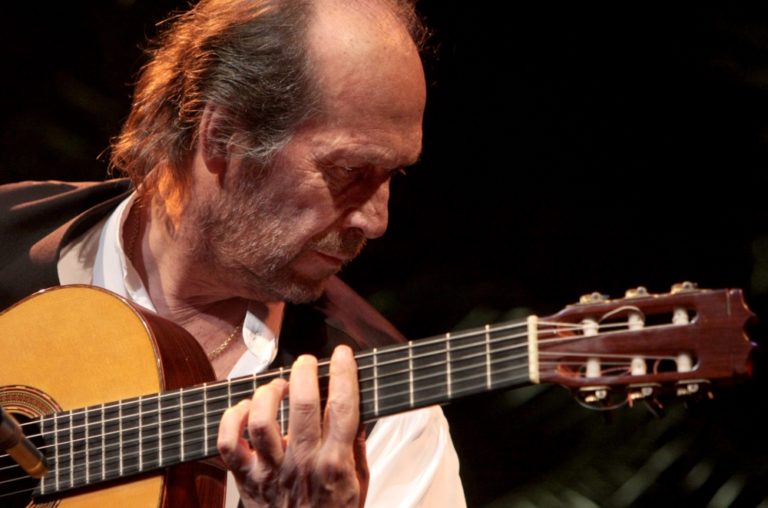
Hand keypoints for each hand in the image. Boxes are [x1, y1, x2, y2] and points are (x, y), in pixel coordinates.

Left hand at [217, 345, 368, 506]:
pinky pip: (228, 443)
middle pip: (302, 405)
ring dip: (269, 392)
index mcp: (336, 464)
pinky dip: (231, 418)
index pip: (343, 407)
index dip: (343, 374)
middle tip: (307, 362)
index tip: (342, 354)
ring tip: (279, 386)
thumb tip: (355, 407)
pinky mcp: (247, 480)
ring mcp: (272, 472)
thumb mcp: (360, 483)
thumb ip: (356, 445)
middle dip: (305, 371)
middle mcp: (303, 464)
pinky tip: (245, 408)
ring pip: (261, 420)